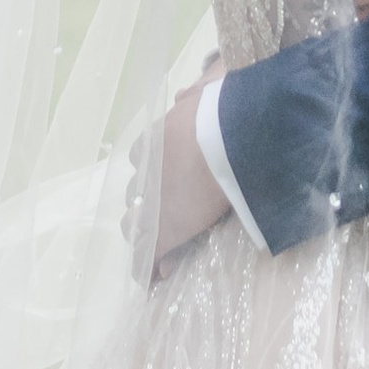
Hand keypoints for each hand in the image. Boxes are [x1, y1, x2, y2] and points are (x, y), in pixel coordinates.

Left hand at [125, 64, 230, 282]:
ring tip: (160, 249)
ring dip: (147, 233)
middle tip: (164, 217)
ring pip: (135, 224)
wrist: (234, 135)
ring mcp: (152, 201)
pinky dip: (149, 266)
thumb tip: (186, 97)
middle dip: (148, 204)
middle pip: (137, 193)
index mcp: (155, 138)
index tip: (168, 186)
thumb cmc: (228, 108)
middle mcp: (146, 170)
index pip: (144, 160)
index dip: (155, 176)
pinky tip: (154, 277)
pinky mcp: (163, 229)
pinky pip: (148, 254)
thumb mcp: (208, 90)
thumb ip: (194, 97)